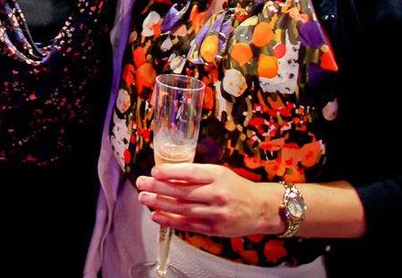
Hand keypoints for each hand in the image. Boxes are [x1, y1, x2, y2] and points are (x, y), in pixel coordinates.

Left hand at [135, 163, 281, 237]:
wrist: (260, 208)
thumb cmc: (236, 187)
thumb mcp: (219, 173)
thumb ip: (196, 174)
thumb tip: (166, 174)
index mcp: (218, 175)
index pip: (191, 172)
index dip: (171, 172)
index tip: (154, 171)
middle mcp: (217, 194)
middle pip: (182, 191)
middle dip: (158, 188)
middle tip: (141, 183)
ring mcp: (216, 213)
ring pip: (182, 209)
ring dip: (160, 204)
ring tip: (144, 199)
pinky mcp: (214, 229)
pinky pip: (188, 225)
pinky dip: (170, 221)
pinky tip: (156, 216)